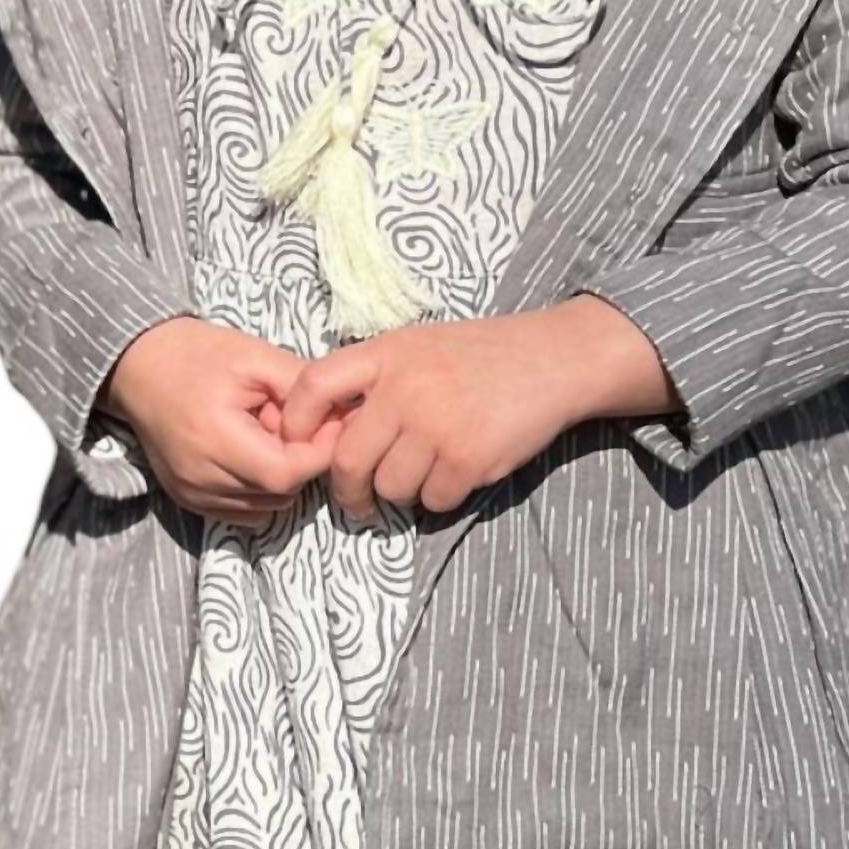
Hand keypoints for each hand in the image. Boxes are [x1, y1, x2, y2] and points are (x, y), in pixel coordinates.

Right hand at [103, 316, 343, 525]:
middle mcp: (200, 477)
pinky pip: (244, 512)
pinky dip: (261, 491)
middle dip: (302, 463)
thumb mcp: (255, 357)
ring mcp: (192, 495)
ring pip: (266, 507)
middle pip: (279, 493)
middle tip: (298, 425)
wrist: (137, 365)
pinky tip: (253, 454)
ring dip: (282, 478)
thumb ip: (303, 387)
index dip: (318, 454)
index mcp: (214, 438)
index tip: (328, 425)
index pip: (286, 473)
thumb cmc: (197, 354)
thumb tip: (345, 412)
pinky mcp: (188, 501)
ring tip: (269, 436)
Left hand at [275, 297, 677, 518]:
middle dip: (348, 492)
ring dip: (404, 491)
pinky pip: (433, 501)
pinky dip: (443, 497)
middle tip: (356, 501)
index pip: (313, 386)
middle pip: (347, 460)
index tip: (298, 445)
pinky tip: (459, 471)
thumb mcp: (418, 346)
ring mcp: (436, 425)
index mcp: (386, 353)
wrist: (554, 360)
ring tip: (427, 470)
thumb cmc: (479, 356)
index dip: (295, 422)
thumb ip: (373, 380)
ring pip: (390, 488)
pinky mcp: (467, 458)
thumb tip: (325, 434)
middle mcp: (405, 388)